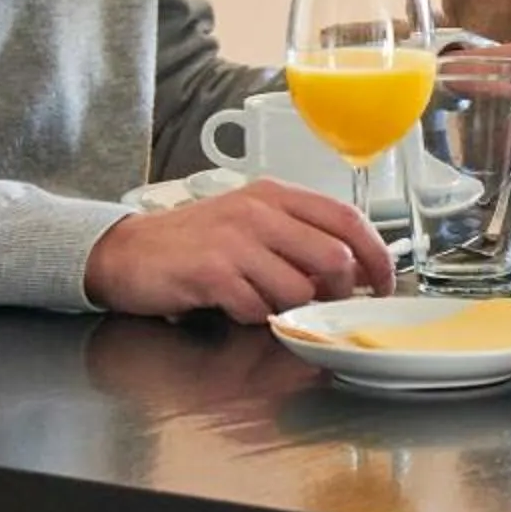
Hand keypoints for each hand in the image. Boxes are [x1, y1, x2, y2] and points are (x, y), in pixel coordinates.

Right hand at [83, 179, 394, 321]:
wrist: (127, 250)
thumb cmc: (195, 240)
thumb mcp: (251, 223)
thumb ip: (299, 237)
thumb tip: (352, 270)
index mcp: (276, 195)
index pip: (348, 218)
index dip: (377, 255)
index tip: (384, 282)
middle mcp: (259, 212)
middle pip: (333, 257)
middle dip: (338, 292)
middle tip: (324, 304)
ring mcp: (235, 241)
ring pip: (298, 289)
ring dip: (288, 307)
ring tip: (260, 298)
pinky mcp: (211, 272)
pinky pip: (257, 308)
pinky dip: (252, 316)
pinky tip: (232, 304)